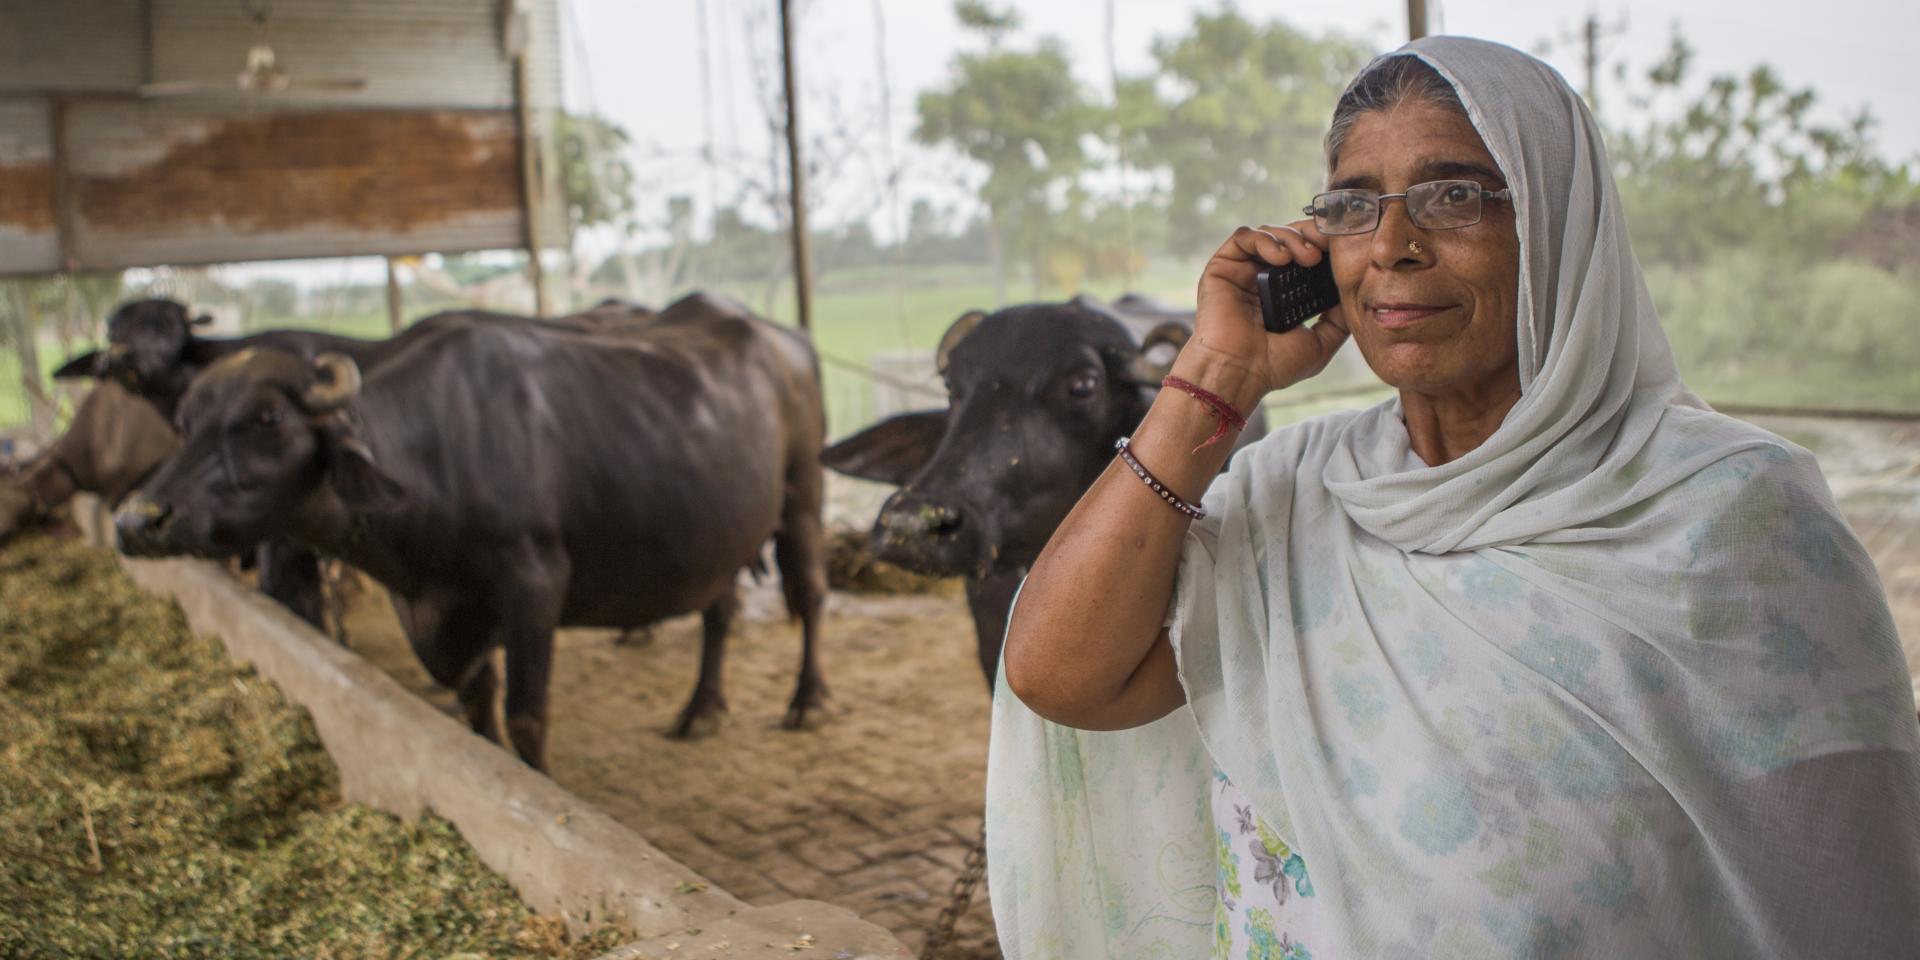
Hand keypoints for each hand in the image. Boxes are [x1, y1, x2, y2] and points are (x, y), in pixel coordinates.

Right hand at [1180, 220, 1351, 407]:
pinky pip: (1243, 237)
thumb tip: (1356, 294)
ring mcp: (1241, 272)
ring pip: (1268, 233)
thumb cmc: (1273, 366)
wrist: (1239, 373)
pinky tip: (1281, 257)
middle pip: (1288, 238)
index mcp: (1283, 295)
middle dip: (1311, 235)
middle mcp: (1262, 280)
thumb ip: (1338, 319)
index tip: (1342, 247)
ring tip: (1308, 256)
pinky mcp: (1222, 267)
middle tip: (1327, 245)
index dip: (1323, 246)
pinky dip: (1265, 239)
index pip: (1305, 256)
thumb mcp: (1321, 342)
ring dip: (1292, 237)